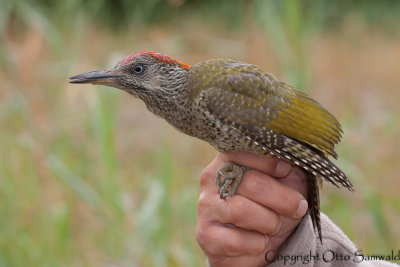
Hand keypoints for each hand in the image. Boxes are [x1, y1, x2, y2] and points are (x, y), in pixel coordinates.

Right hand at [195, 152, 307, 266]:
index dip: (269, 162)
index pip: (243, 151)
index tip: (286, 170)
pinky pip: (236, 240)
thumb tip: (290, 160)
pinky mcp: (206, 235)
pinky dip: (257, 244)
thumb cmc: (272, 205)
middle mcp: (211, 180)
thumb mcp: (285, 180)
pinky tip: (259, 241)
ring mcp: (206, 207)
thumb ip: (287, 167)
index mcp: (228, 160)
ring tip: (275, 225)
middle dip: (282, 199)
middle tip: (297, 207)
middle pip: (250, 183)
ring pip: (241, 211)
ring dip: (270, 222)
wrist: (259, 243)